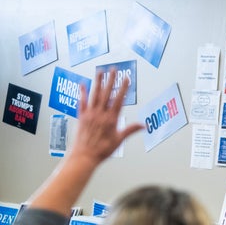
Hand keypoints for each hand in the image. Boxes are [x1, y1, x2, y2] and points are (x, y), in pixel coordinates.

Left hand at [28, 69, 142, 214]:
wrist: (85, 155)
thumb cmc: (103, 150)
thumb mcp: (119, 140)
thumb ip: (130, 130)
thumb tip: (144, 125)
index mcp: (111, 119)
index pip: (119, 100)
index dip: (123, 88)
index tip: (127, 78)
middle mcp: (100, 113)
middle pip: (106, 93)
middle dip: (111, 80)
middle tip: (114, 69)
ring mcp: (90, 113)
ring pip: (95, 94)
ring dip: (98, 82)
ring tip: (100, 71)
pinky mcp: (81, 116)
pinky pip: (82, 101)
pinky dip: (83, 92)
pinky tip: (83, 84)